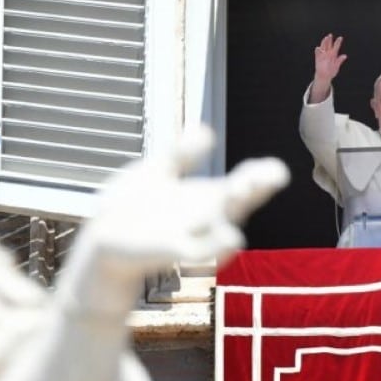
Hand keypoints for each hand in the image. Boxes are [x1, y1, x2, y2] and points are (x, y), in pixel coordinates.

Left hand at [89, 126, 289, 281]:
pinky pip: (198, 250)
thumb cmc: (132, 209)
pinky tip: (230, 238)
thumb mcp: (157, 171)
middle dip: (255, 188)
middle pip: (238, 202)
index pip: (242, 184)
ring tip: (244, 194)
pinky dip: (214, 247)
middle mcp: (206, 218)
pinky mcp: (172, 252)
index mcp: (206, 197)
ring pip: (222, 226)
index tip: (277, 169)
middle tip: (273, 175)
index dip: (262, 176)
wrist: (103, 245)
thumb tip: (206, 129)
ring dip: (235, 211)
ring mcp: (192, 236)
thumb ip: (181, 154)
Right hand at [314, 33, 347, 84]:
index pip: (336, 47)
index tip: (340, 37)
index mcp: (334, 54)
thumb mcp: (336, 66)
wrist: (324, 76)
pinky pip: (317, 54)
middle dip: (329, 40)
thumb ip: (339, 61)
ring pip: (323, 47)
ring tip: (325, 38)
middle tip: (330, 35)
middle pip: (328, 45)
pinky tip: (318, 48)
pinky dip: (317, 51)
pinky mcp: (318, 58)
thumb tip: (345, 56)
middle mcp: (328, 53)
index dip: (338, 42)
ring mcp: (323, 55)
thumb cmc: (331, 71)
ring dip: (324, 42)